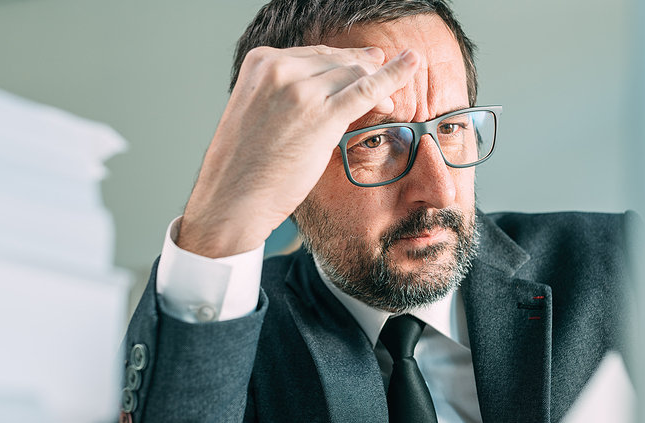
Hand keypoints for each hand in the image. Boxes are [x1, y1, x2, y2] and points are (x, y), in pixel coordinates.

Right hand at [178, 45, 419, 257]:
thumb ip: (282, 93)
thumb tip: (322, 87)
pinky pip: (366, 89)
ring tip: (392, 100)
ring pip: (354, 74)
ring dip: (377, 84)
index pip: (315, 54)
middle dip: (363, 70)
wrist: (231, 199)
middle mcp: (279, 69)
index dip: (344, 62)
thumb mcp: (256, 112)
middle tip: (384, 75)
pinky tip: (413, 65)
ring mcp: (301, 90)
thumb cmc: (243, 165)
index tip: (362, 65)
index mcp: (260, 63)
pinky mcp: (321, 116)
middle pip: (338, 61)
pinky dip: (394, 75)